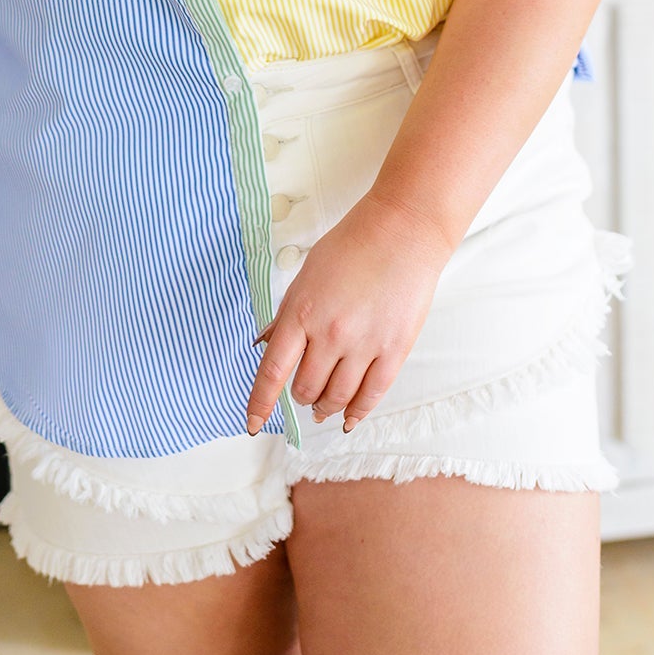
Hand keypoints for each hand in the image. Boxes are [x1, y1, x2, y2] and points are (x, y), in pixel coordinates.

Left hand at [247, 191, 452, 434]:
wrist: (402, 231)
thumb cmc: (352, 245)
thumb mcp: (306, 275)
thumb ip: (286, 315)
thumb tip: (263, 346)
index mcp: (301, 311)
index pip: (272, 371)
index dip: (259, 403)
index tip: (250, 423)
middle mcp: (330, 332)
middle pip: (305, 388)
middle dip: (300, 395)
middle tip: (303, 391)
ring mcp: (364, 344)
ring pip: (336, 398)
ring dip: (324, 407)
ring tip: (321, 407)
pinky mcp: (395, 350)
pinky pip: (372, 395)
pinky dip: (357, 412)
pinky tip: (349, 418)